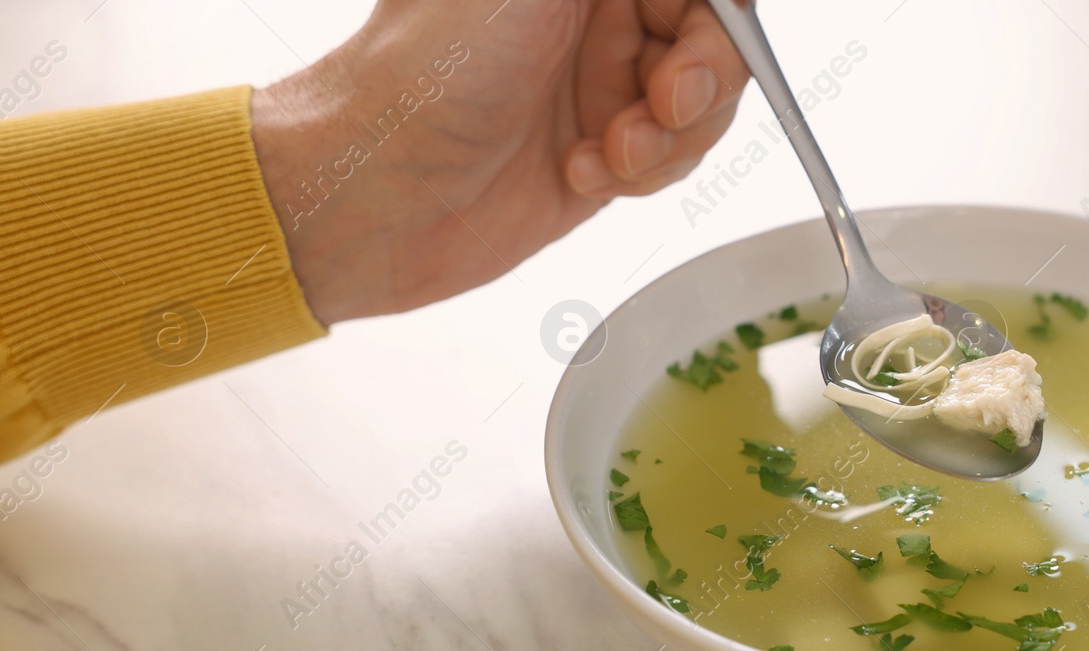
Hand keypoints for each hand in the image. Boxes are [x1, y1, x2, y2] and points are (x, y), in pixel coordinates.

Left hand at [249, 0, 749, 323]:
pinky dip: (642, 174)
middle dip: (704, 76)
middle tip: (666, 102)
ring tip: (613, 151)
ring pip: (701, 105)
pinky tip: (580, 172)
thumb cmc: (421, 76)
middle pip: (712, 36)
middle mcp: (592, 16)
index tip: (708, 35)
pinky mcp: (601, 157)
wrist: (373, 195)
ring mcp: (598, 86)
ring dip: (672, 136)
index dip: (715, 11)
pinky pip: (670, 162)